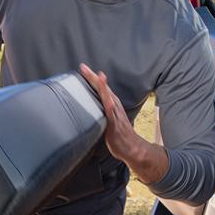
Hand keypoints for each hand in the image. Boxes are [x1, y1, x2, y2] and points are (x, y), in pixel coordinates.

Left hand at [79, 63, 167, 187]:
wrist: (132, 148)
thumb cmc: (118, 135)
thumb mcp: (106, 120)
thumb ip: (99, 113)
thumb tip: (86, 109)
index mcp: (111, 104)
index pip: (100, 88)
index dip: (91, 78)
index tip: (82, 68)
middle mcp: (114, 106)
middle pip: (102, 88)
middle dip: (93, 77)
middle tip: (83, 66)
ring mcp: (115, 114)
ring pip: (108, 97)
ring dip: (102, 86)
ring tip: (96, 75)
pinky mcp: (116, 124)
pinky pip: (112, 113)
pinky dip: (109, 104)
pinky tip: (107, 99)